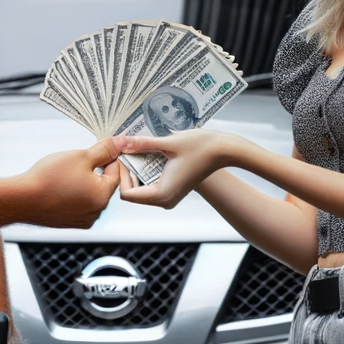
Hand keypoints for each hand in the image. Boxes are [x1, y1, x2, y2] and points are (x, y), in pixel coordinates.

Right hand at [23, 138, 119, 227]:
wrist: (22, 199)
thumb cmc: (49, 178)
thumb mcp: (81, 156)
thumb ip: (104, 150)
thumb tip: (121, 143)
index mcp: (103, 196)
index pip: (115, 171)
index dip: (107, 157)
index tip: (96, 149)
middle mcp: (96, 212)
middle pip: (103, 184)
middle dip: (94, 170)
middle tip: (76, 162)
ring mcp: (82, 220)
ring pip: (90, 194)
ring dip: (83, 183)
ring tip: (64, 175)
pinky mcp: (69, 223)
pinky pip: (78, 204)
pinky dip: (73, 194)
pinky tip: (59, 187)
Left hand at [113, 130, 232, 208]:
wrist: (223, 150)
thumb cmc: (201, 147)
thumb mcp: (168, 143)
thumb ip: (142, 144)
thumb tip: (122, 143)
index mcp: (162, 194)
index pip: (126, 194)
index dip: (120, 175)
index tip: (123, 156)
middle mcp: (164, 200)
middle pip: (132, 192)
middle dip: (127, 172)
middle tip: (128, 151)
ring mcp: (169, 197)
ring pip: (140, 189)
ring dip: (137, 171)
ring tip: (139, 150)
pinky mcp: (173, 191)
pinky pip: (151, 185)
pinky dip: (146, 171)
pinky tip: (150, 155)